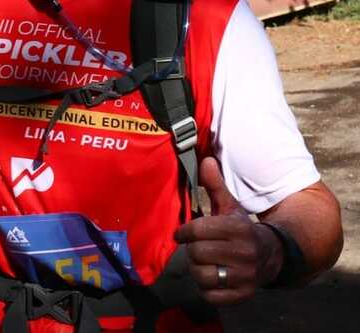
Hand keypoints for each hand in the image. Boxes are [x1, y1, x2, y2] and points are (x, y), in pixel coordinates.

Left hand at [174, 157, 280, 304]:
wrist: (273, 256)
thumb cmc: (241, 229)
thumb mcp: (231, 207)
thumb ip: (216, 186)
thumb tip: (205, 159)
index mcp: (238, 229)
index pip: (198, 230)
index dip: (184, 232)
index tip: (181, 234)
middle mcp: (244, 253)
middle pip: (197, 253)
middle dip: (192, 250)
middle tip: (195, 248)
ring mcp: (245, 277)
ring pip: (202, 276)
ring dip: (197, 270)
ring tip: (203, 262)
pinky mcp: (243, 295)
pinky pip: (211, 296)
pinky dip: (206, 289)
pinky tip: (211, 278)